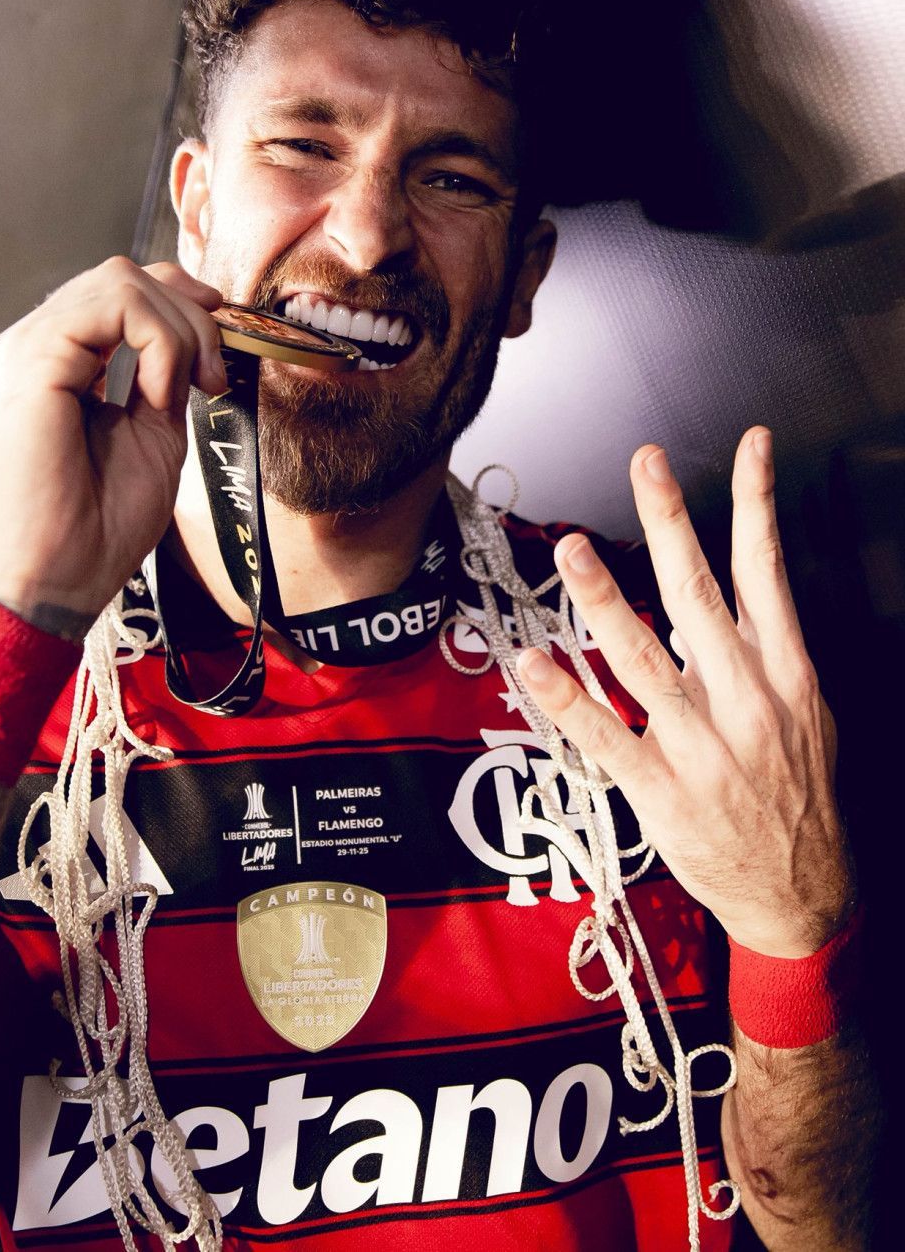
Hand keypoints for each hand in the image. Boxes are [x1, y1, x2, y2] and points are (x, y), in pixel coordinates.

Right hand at [0, 257, 226, 632]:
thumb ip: (163, 382)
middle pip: (124, 276)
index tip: (215, 364)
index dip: (181, 307)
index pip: (119, 294)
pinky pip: (113, 305)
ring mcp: (25, 348)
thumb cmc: (91, 533)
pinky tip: (160, 395)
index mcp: (55, 366)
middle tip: (213, 379)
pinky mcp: (31, 359)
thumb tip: (193, 342)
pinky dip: (158, 342)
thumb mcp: (150, 437)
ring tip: (181, 393)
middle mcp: (33, 348)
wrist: (50, 586)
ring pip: (121, 281)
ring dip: (178, 329)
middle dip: (190, 314)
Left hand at [515, 427, 850, 957]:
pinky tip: (533, 664)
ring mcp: (702, 745)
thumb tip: (728, 596)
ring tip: (571, 550)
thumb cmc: (800, 799)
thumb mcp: (808, 716)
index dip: (757, 503)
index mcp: (785, 674)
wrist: (806, 896)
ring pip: (642, 657)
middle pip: (698, 595)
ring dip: (603, 599)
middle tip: (645, 465)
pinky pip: (606, 735)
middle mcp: (745, 699)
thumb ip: (765, 654)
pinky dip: (567, 698)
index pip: (768, 571)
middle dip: (670, 523)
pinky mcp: (662, 790)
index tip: (750, 445)